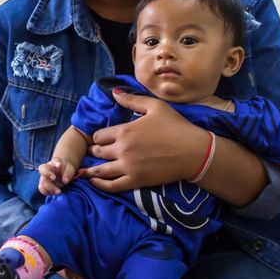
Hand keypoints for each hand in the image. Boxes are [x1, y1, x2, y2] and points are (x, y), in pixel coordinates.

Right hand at [37, 157, 76, 195]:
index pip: (53, 161)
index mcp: (54, 163)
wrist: (63, 174)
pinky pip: (42, 190)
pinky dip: (48, 192)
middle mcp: (47, 169)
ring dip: (49, 187)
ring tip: (59, 191)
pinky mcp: (44, 185)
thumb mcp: (70, 170)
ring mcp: (44, 177)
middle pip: (43, 170)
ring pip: (42, 182)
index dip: (55, 163)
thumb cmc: (66, 170)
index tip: (59, 165)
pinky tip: (55, 193)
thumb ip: (67, 174)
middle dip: (47, 174)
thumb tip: (65, 181)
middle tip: (54, 178)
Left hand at [84, 89, 206, 192]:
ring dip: (92, 170)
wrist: (193, 151)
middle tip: (96, 153)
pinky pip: (112, 186)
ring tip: (86, 171)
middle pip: (97, 152)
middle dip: (95, 152)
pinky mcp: (135, 181)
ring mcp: (128, 166)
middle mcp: (122, 149)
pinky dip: (100, 185)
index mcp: (124, 131)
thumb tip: (114, 92)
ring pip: (100, 170)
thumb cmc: (176, 126)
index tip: (101, 139)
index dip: (98, 137)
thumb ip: (132, 100)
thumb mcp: (155, 107)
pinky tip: (94, 182)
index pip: (99, 136)